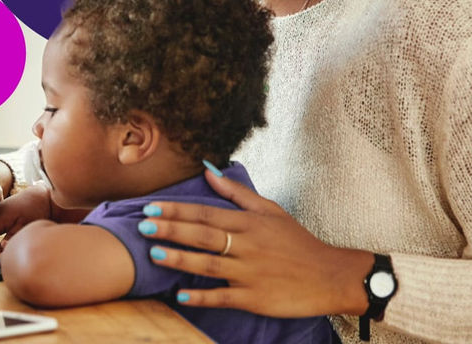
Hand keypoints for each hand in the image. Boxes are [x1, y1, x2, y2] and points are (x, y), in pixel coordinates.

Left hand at [139, 167, 373, 317]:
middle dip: (171, 230)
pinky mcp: (256, 298)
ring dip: (180, 260)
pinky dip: (203, 297)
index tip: (150, 207)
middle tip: (142, 226)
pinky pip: (224, 297)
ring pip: (209, 265)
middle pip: (203, 235)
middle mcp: (248, 245)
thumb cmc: (298, 242)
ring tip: (154, 254)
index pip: (206, 213)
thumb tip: (209, 173)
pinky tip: (181, 296)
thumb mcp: (271, 211)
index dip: (177, 210)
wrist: (330, 276)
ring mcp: (251, 273)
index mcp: (250, 223)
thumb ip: (237, 194)